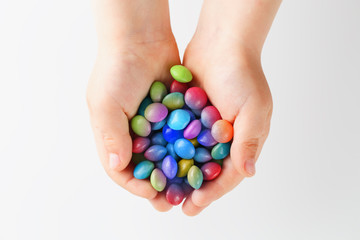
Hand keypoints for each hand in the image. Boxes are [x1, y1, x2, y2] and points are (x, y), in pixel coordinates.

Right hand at [87, 0, 181, 211]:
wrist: (141, 38)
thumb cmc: (116, 70)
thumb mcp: (105, 103)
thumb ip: (110, 135)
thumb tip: (118, 166)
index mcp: (113, 134)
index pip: (121, 170)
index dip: (136, 185)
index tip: (153, 193)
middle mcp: (134, 133)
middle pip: (147, 167)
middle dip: (159, 185)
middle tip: (172, 200)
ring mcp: (155, 124)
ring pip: (166, 155)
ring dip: (177, 171)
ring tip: (190, 186)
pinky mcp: (173, 114)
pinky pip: (180, 136)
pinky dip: (188, 148)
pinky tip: (200, 159)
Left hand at [181, 35, 272, 215]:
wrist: (221, 42)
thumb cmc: (243, 75)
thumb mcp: (253, 109)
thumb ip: (249, 141)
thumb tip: (249, 172)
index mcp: (242, 140)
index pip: (227, 174)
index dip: (212, 191)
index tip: (195, 204)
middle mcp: (223, 138)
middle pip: (206, 171)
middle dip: (193, 189)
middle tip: (176, 205)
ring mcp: (204, 128)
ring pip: (190, 158)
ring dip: (178, 175)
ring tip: (163, 190)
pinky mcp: (188, 116)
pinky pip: (178, 138)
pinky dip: (168, 151)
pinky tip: (155, 162)